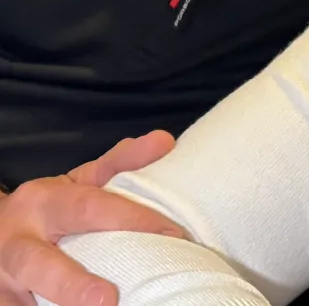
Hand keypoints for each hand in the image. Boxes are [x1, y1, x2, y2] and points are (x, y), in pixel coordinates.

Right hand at [0, 131, 181, 305]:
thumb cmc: (51, 206)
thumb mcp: (82, 179)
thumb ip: (122, 161)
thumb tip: (166, 140)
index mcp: (44, 203)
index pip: (89, 208)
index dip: (132, 220)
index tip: (172, 234)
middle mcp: (18, 243)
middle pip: (37, 265)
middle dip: (70, 285)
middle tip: (107, 300)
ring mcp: (3, 281)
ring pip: (19, 301)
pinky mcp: (2, 304)